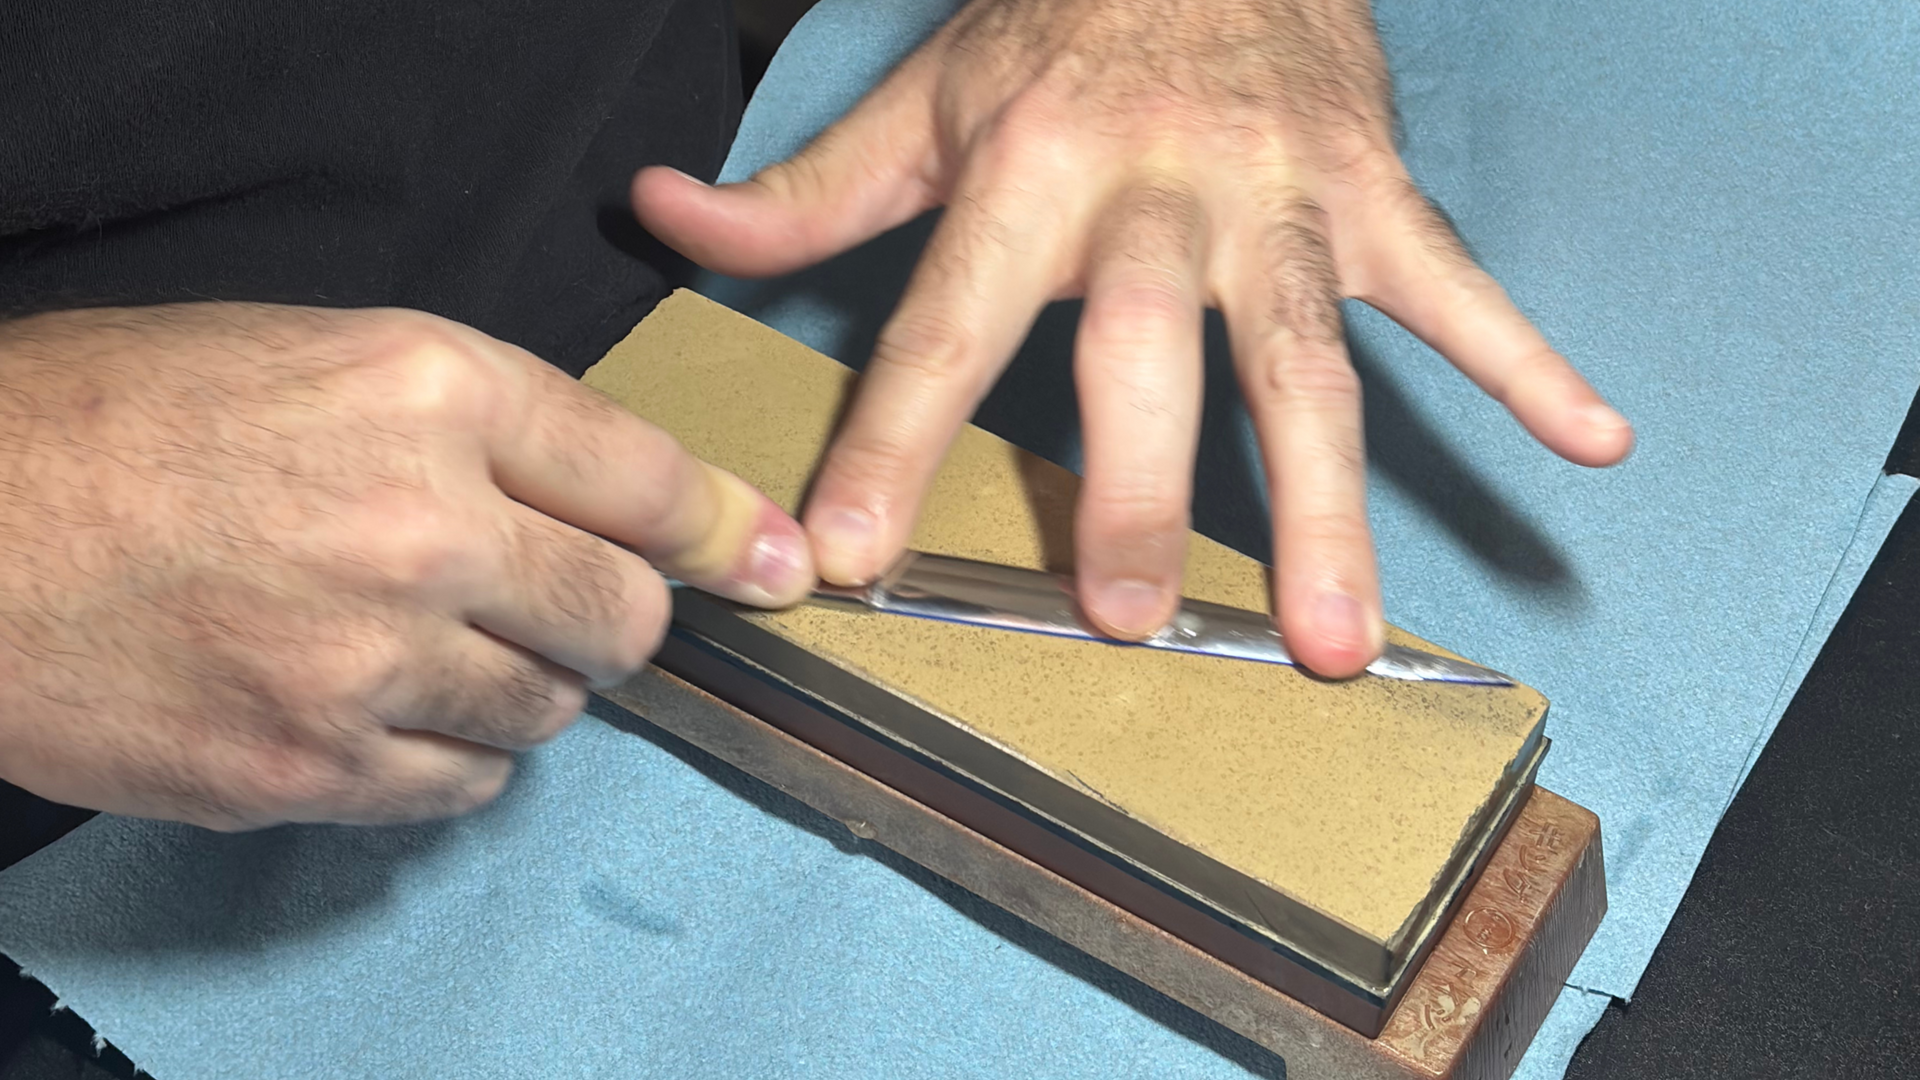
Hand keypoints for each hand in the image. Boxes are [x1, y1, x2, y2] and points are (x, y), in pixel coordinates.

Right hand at [0, 304, 811, 828]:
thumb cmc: (113, 424)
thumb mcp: (310, 356)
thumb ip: (479, 422)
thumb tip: (621, 498)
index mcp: (425, 390)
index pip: (644, 475)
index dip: (720, 529)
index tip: (767, 562)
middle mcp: (420, 523)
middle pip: (623, 613)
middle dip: (613, 617)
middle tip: (560, 606)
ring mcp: (368, 660)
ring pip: (550, 710)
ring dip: (521, 686)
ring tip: (429, 647)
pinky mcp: (310, 768)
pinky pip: (464, 786)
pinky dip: (450, 757)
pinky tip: (382, 712)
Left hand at [632, 0, 1631, 675]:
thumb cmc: (1058, 26)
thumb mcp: (924, 102)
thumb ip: (801, 192)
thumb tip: (659, 216)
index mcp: (1030, 176)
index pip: (944, 328)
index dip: (895, 445)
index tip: (857, 561)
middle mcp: (1158, 195)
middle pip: (1143, 355)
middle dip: (1134, 485)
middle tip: (1124, 613)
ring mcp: (1279, 201)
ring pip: (1307, 360)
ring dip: (1332, 499)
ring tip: (1343, 635)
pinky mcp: (1372, 198)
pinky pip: (1458, 286)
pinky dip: (1529, 361)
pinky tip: (1596, 439)